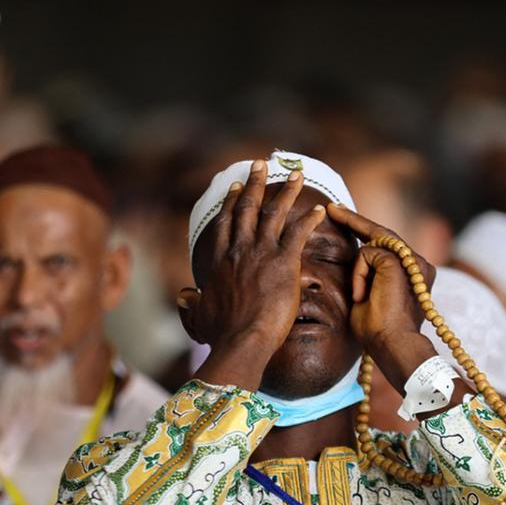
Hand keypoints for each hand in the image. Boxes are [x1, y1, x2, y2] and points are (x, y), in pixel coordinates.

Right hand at [183, 160, 324, 388]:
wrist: (242, 339)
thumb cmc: (221, 334)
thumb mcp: (198, 316)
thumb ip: (191, 304)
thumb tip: (184, 296)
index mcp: (219, 261)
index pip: (225, 223)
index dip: (230, 202)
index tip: (235, 187)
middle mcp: (238, 250)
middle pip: (246, 208)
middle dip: (254, 184)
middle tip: (260, 165)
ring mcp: (261, 253)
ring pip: (274, 213)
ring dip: (285, 191)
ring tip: (295, 174)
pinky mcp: (283, 262)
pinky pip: (298, 233)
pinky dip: (309, 219)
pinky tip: (321, 208)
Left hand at [325, 204, 438, 386]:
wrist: (392, 345)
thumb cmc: (379, 330)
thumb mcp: (370, 296)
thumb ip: (369, 274)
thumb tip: (357, 257)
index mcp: (414, 272)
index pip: (387, 243)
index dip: (364, 227)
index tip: (341, 214)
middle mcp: (419, 263)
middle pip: (382, 233)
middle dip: (355, 220)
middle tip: (332, 208)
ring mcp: (412, 260)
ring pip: (374, 242)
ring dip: (358, 268)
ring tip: (358, 293)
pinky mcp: (400, 261)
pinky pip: (367, 254)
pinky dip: (359, 274)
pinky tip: (362, 296)